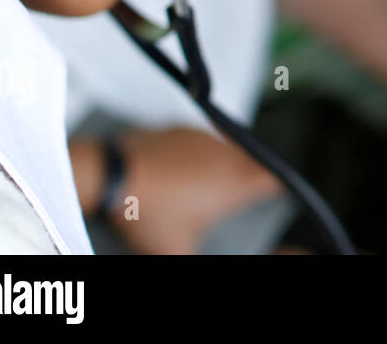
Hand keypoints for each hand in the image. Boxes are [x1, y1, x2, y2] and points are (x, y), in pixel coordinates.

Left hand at [100, 127, 281, 254]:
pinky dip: (198, 154)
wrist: (110, 175)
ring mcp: (203, 138)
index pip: (274, 180)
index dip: (276, 188)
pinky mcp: (181, 128)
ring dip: (223, 165)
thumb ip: (198, 259)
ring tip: (202, 186)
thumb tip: (199, 258)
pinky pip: (201, 141)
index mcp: (235, 184)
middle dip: (247, 178)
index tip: (272, 196)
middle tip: (231, 197)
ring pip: (228, 150)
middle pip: (253, 163)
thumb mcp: (175, 250)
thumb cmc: (145, 212)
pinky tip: (179, 171)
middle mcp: (226, 155)